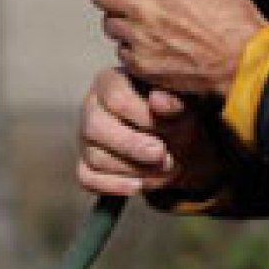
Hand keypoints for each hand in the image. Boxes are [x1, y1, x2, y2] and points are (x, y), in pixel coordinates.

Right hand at [76, 67, 227, 199]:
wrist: (178, 141)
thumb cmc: (177, 114)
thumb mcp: (183, 104)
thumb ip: (172, 100)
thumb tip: (158, 101)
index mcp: (110, 81)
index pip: (115, 98)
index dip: (143, 117)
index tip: (174, 127)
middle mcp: (90, 107)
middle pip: (95, 127)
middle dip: (133, 146)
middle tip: (163, 155)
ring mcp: (85, 138)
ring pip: (96, 158)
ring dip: (134, 169)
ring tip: (166, 169)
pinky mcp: (84, 165)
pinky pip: (88, 179)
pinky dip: (115, 186)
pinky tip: (139, 186)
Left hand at [89, 0, 265, 97]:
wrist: (243, 61)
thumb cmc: (233, 19)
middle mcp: (142, 6)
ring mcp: (138, 38)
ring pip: (109, 23)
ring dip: (123, 21)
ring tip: (145, 23)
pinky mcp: (140, 64)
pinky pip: (122, 50)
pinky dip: (133, 47)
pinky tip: (153, 44)